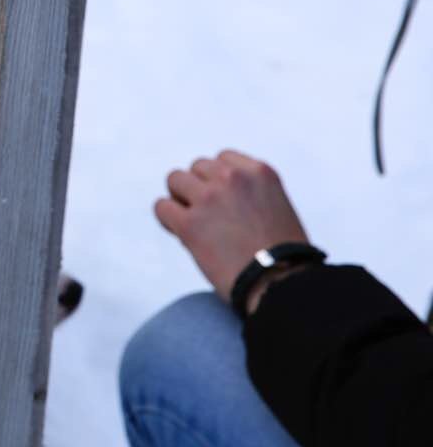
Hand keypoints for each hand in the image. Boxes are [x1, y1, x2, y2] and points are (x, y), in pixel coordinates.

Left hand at [153, 150, 309, 306]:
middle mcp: (233, 178)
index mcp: (259, 172)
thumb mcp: (277, 207)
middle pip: (197, 168)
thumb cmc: (284, 256)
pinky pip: (162, 207)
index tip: (223, 200)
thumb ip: (249, 193)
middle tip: (207, 215)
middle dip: (199, 188)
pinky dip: (167, 219)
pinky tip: (181, 233)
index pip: (223, 160)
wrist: (282, 286)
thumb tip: (214, 194)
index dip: (218, 180)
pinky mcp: (189, 223)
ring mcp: (209, 198)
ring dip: (181, 199)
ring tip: (194, 222)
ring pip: (175, 180)